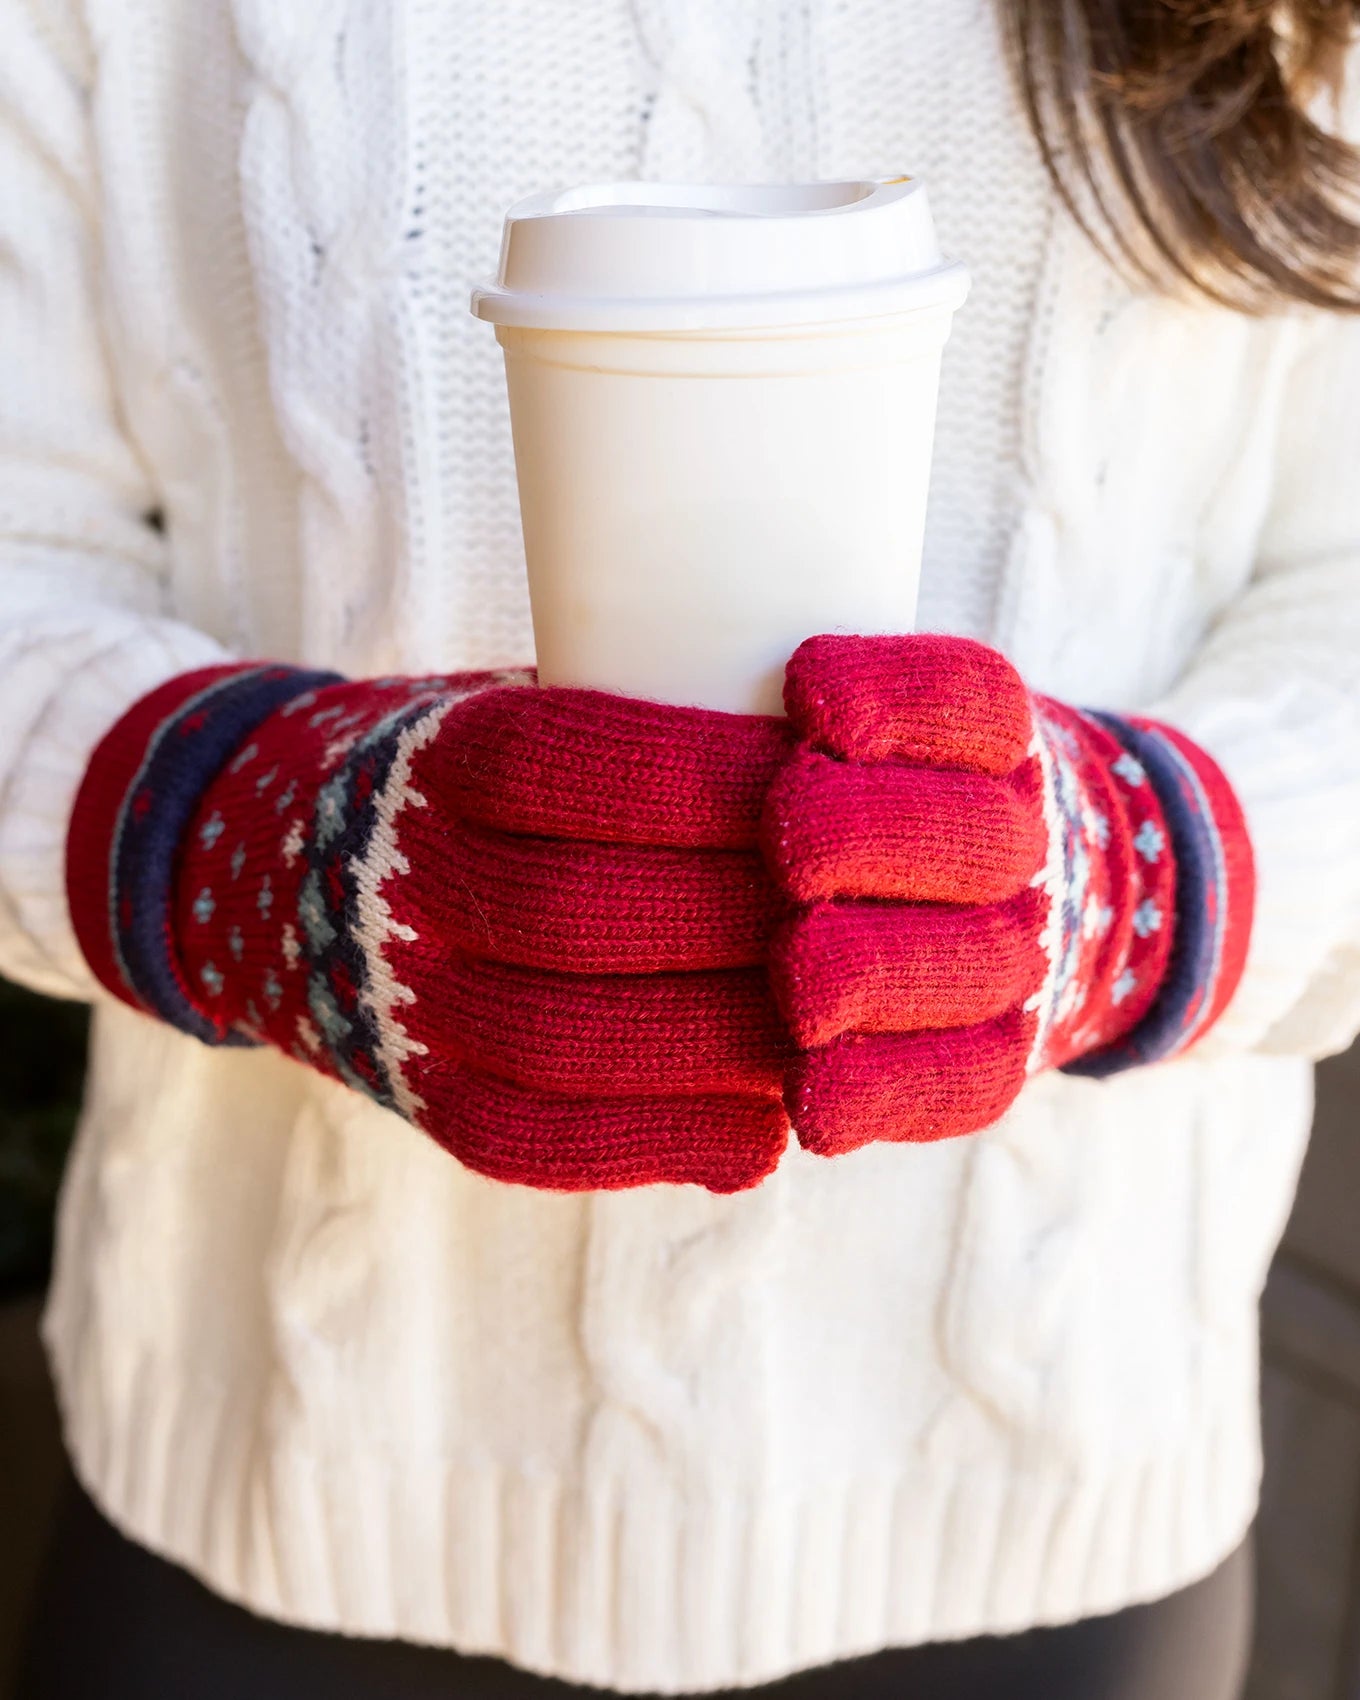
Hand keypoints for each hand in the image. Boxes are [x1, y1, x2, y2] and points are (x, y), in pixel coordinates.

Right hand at [71, 666, 794, 1192]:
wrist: (302, 871)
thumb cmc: (486, 785)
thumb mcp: (534, 712)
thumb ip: (650, 747)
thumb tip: (842, 786)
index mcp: (433, 761)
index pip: (563, 760)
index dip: (702, 774)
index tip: (820, 774)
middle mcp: (402, 883)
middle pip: (573, 907)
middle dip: (733, 915)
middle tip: (856, 918)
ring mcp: (401, 1002)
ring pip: (560, 1038)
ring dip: (715, 1042)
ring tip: (833, 1035)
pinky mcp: (422, 1099)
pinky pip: (533, 1138)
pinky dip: (657, 1142)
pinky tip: (760, 1136)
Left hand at [761, 633, 1253, 1154]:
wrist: (988, 910)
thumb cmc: (860, 803)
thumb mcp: (851, 735)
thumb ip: (783, 722)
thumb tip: (621, 623)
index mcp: (989, 743)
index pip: (969, 702)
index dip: (895, 697)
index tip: (805, 692)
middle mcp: (1015, 847)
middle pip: (975, 837)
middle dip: (873, 836)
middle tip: (787, 841)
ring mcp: (1010, 959)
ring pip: (971, 969)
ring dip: (881, 973)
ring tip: (796, 978)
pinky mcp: (988, 1062)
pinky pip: (958, 1084)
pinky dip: (885, 1093)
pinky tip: (811, 1097)